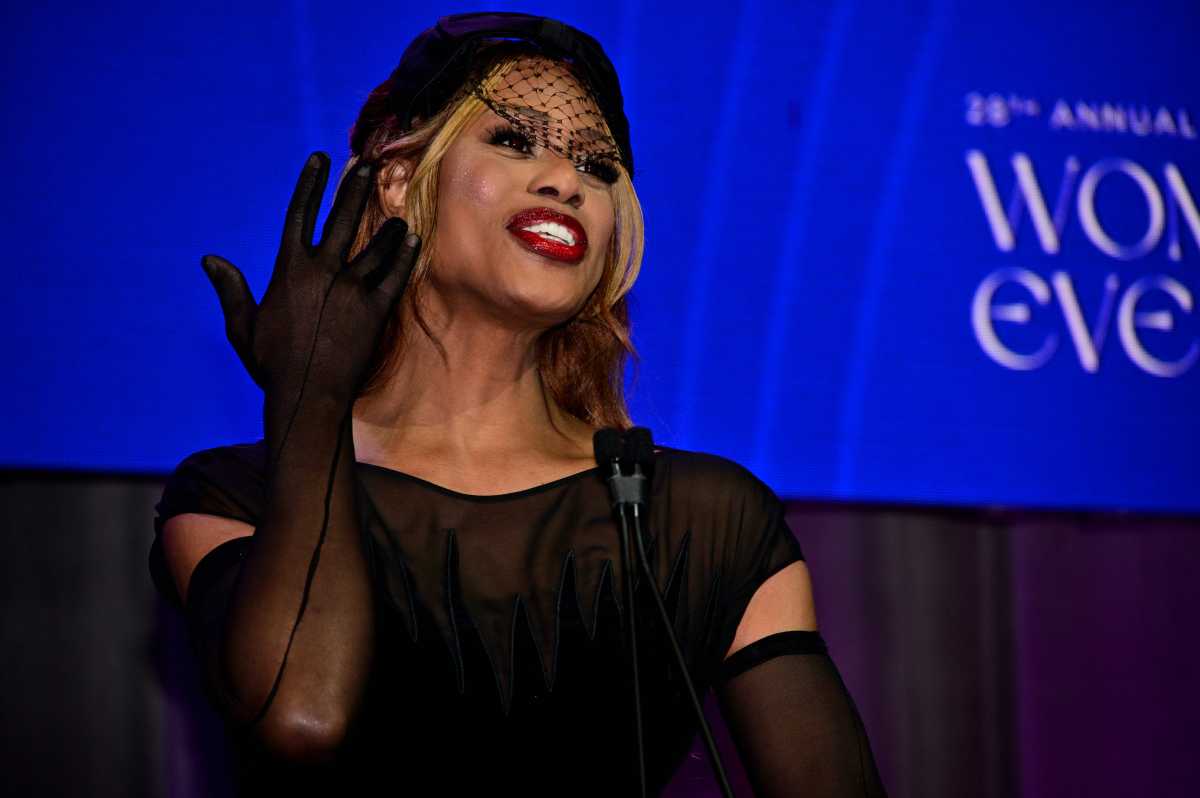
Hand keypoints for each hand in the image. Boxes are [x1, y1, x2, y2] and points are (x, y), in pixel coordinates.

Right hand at [201, 152, 419, 408]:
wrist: (307, 397)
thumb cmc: (272, 365)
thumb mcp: (244, 326)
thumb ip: (232, 289)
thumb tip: (210, 259)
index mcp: (288, 271)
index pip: (300, 214)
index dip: (311, 184)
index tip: (321, 159)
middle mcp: (322, 272)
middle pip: (341, 220)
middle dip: (355, 189)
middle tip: (369, 166)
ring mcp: (351, 290)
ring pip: (374, 247)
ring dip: (387, 227)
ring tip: (398, 214)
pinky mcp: (375, 311)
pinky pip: (394, 276)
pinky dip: (403, 257)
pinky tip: (411, 241)